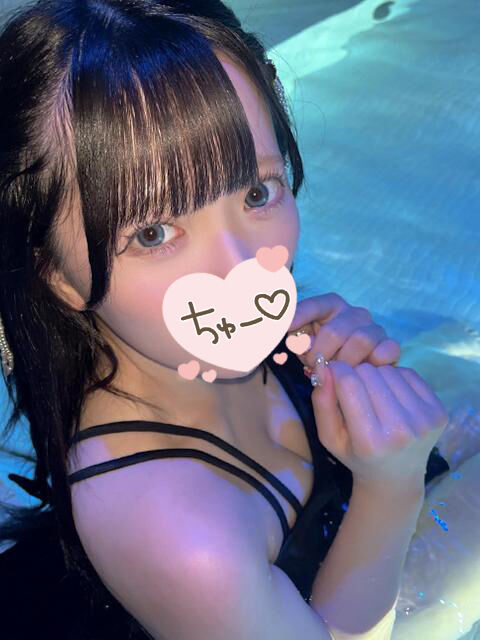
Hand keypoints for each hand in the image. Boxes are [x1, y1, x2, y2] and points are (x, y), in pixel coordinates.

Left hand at [287, 293, 400, 369]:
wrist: (354, 371)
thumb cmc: (323, 353)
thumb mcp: (304, 344)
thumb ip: (297, 339)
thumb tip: (297, 340)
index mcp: (331, 306)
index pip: (315, 306)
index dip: (300, 315)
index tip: (286, 328)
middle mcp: (354, 313)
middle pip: (335, 331)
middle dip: (320, 354)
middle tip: (313, 367)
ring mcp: (375, 329)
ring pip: (361, 341)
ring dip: (343, 362)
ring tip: (335, 372)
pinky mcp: (390, 346)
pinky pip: (387, 350)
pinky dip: (375, 361)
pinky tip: (362, 370)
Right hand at [310, 360, 448, 491]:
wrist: (397, 477)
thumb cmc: (357, 456)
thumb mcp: (329, 437)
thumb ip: (322, 402)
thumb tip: (324, 367)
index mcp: (370, 442)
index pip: (349, 383)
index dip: (337, 371)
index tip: (333, 373)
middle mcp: (401, 430)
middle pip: (369, 373)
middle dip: (356, 374)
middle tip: (354, 390)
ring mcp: (424, 420)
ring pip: (389, 370)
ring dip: (377, 376)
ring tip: (374, 396)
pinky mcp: (439, 411)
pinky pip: (409, 374)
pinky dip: (396, 378)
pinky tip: (391, 396)